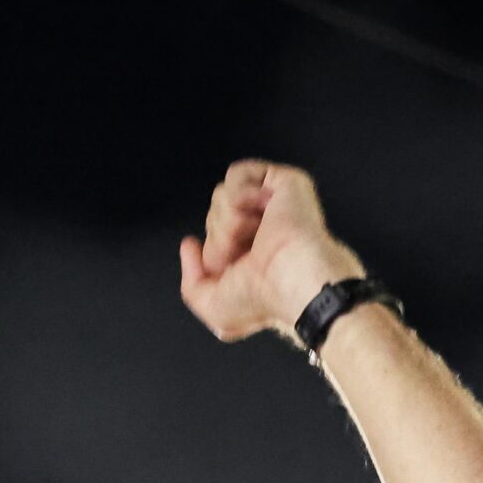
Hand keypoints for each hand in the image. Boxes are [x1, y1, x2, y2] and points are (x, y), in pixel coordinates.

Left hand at [178, 160, 365, 343]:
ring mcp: (273, 205)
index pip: (213, 238)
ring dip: (230, 220)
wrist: (292, 280)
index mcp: (252, 255)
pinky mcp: (282, 182)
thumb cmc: (264, 300)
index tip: (227, 267)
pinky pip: (237, 174)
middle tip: (247, 255)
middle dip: (221, 238)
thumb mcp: (214, 309)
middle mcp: (262, 229)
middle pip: (214, 215)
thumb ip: (191, 284)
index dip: (213, 253)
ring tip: (256, 235)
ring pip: (221, 195)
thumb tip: (190, 244)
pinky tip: (261, 212)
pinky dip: (240, 195)